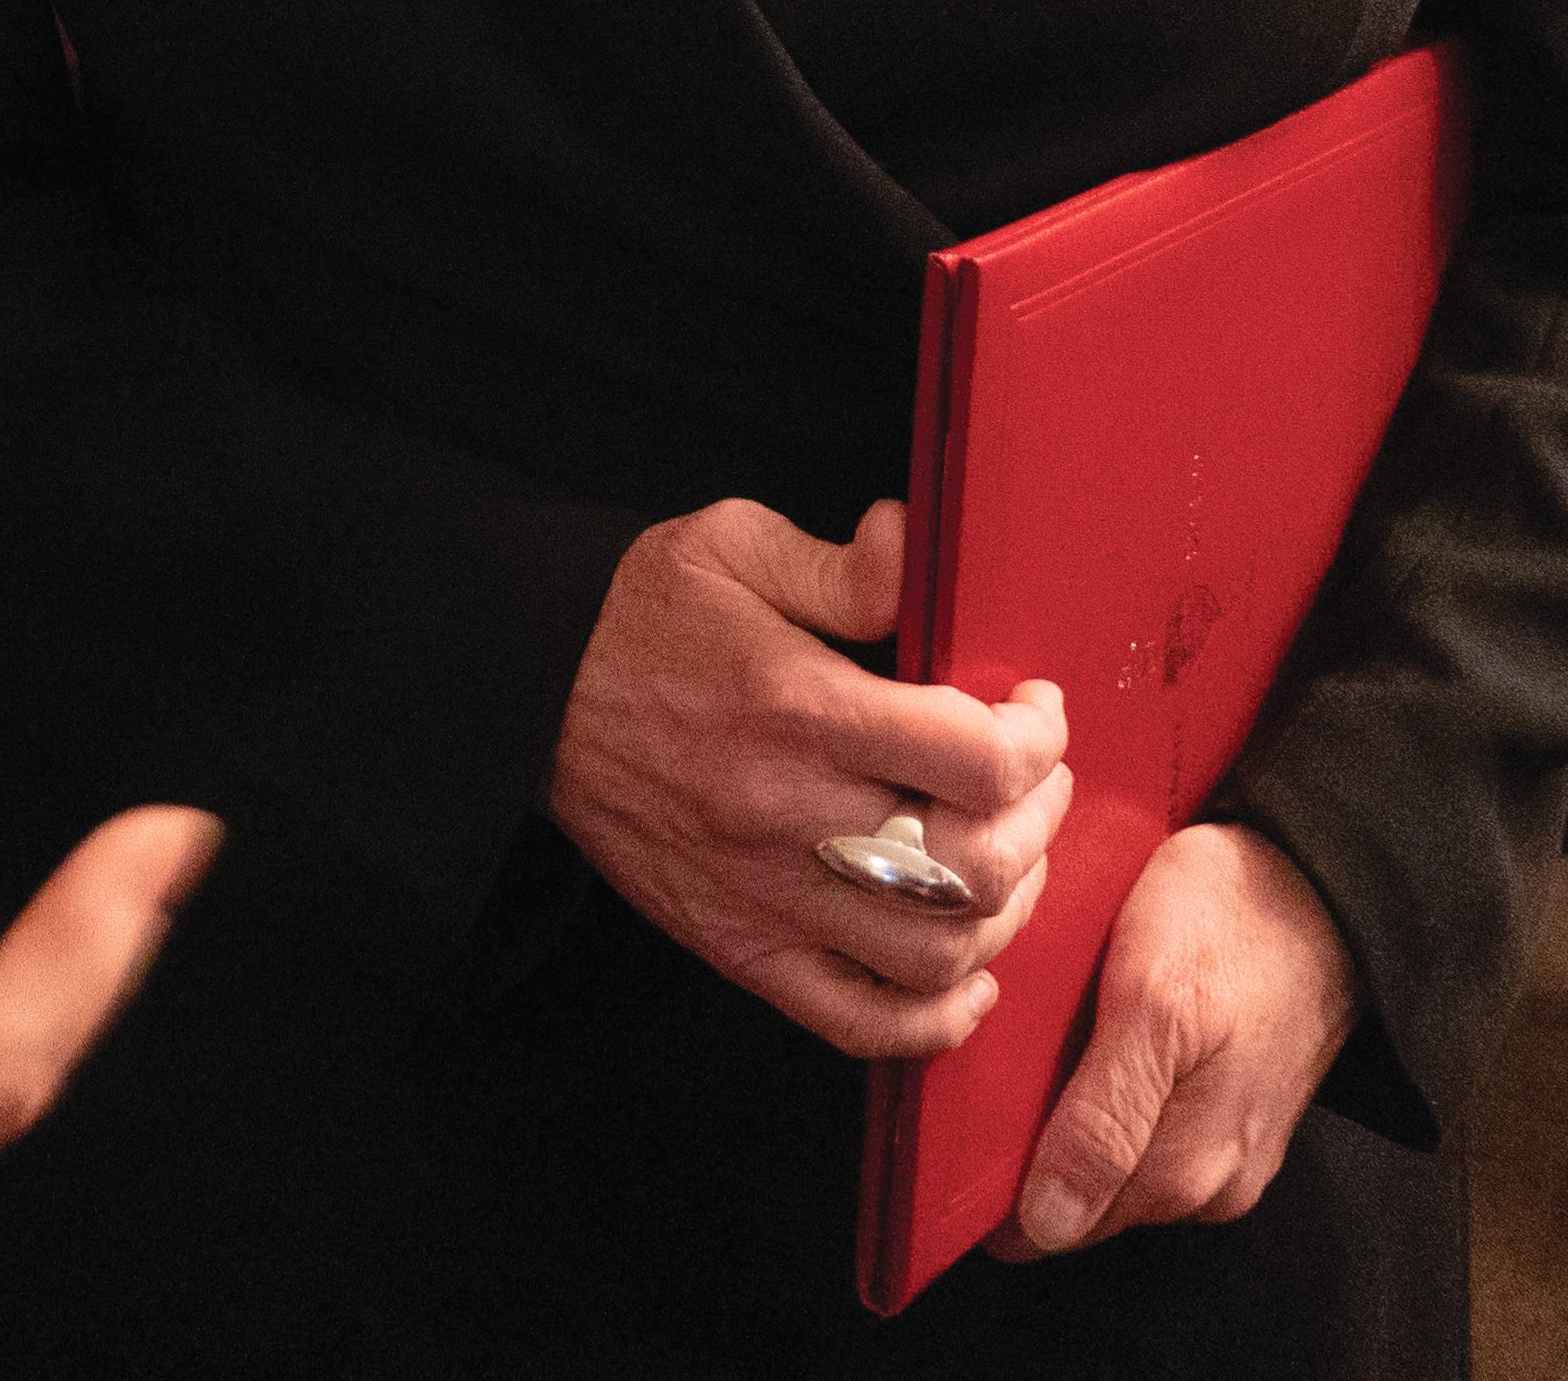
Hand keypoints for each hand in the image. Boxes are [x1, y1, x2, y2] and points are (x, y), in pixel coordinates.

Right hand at [545, 498, 1069, 1059]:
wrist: (528, 695)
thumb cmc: (640, 617)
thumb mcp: (733, 546)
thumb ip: (843, 566)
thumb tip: (918, 552)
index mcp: (800, 707)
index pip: (977, 758)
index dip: (1040, 739)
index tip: (1034, 713)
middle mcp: (789, 812)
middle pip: (976, 864)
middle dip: (1039, 821)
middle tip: (1035, 781)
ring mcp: (765, 893)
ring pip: (935, 950)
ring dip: (1004, 913)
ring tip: (1007, 860)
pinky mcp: (740, 947)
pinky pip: (859, 1021)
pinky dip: (934, 1018)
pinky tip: (964, 976)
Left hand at [991, 822, 1357, 1258]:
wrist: (1328, 881)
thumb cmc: (1237, 925)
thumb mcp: (1153, 1003)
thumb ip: (1104, 1121)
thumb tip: (1047, 1222)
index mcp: (1181, 1173)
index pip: (1051, 1227)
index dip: (994, 1180)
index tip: (966, 1115)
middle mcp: (1207, 1186)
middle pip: (1078, 1196)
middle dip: (1028, 1143)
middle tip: (1002, 1057)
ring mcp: (1225, 1154)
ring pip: (1108, 1159)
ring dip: (1067, 1114)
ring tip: (1049, 1038)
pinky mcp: (1231, 1116)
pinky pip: (1144, 1126)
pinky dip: (1107, 1090)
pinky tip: (1098, 1036)